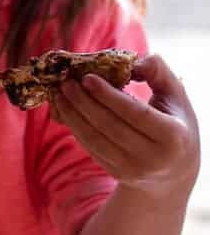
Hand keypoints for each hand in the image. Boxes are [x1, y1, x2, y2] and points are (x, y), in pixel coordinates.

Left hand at [52, 54, 199, 200]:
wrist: (175, 171)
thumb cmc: (174, 122)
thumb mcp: (176, 96)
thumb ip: (159, 72)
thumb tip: (133, 61)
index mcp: (173, 137)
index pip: (136, 113)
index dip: (109, 95)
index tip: (87, 77)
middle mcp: (153, 159)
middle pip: (110, 126)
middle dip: (83, 102)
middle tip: (66, 82)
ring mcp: (133, 170)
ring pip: (95, 139)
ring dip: (73, 114)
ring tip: (59, 93)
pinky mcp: (117, 173)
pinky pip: (90, 147)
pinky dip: (75, 127)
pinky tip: (65, 109)